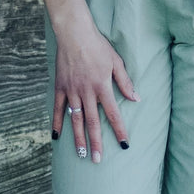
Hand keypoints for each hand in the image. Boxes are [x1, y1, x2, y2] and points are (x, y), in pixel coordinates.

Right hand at [52, 18, 137, 161]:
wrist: (74, 33)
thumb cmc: (98, 46)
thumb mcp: (116, 62)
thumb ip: (125, 82)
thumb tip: (137, 99)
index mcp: (102, 87)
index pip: (113, 114)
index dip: (119, 131)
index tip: (124, 145)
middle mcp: (86, 92)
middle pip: (92, 123)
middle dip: (96, 143)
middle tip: (98, 160)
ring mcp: (71, 91)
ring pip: (75, 120)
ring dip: (78, 138)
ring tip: (82, 154)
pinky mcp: (60, 87)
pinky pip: (57, 109)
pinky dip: (56, 123)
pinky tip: (57, 137)